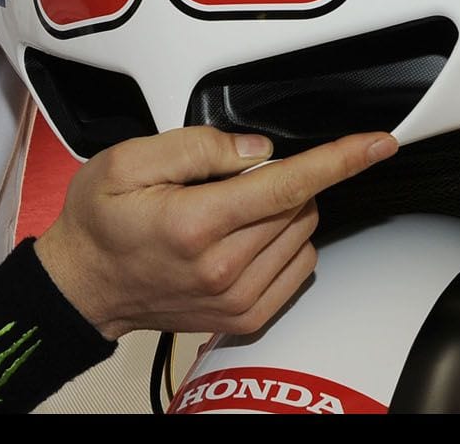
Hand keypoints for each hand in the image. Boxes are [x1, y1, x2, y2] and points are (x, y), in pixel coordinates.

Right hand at [34, 127, 395, 339]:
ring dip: (284, 210)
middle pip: (299, 204)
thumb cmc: (99, 222)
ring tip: (227, 210)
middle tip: (223, 179)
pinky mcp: (246, 316)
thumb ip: (196, 146)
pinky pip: (300, 266)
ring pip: (304, 233)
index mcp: (196, 224)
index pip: (286, 185)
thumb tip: (257, 151)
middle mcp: (224, 268)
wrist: (83, 286)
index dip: (338, 159)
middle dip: (279, 178)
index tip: (376, 143)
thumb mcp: (126, 161)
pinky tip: (245, 235)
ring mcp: (238, 299)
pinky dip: (286, 241)